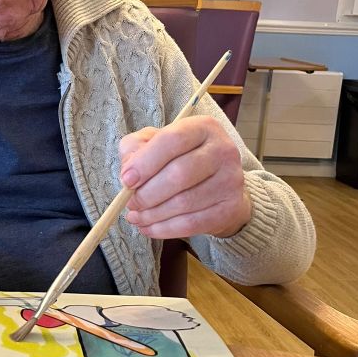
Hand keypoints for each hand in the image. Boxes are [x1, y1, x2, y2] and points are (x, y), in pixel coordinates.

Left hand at [118, 116, 251, 239]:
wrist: (216, 183)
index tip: (126, 180)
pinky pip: (191, 224)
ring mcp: (231, 180)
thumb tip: (129, 173)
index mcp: (203, 127)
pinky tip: (148, 227)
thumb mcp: (153, 143)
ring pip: (184, 203)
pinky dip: (163, 229)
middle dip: (147, 193)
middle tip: (130, 202)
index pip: (172, 140)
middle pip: (179, 174)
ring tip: (136, 216)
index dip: (145, 162)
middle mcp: (223, 150)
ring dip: (152, 214)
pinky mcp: (231, 208)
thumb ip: (135, 149)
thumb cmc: (177, 158)